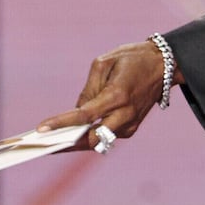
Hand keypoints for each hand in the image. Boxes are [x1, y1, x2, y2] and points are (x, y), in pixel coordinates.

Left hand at [35, 40, 174, 151]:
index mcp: (117, 96)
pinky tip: (74, 132)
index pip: (84, 116)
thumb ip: (88, 89)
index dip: (61, 123)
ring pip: (99, 141)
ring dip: (77, 141)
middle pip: (91, 140)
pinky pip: (107, 136)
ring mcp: (130, 124)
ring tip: (54, 140)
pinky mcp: (132, 128)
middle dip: (67, 144)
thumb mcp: (104, 63)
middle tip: (44, 145)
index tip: (42, 129)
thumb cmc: (131, 59)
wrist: (163, 65)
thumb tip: (77, 112)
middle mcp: (125, 114)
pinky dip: (91, 135)